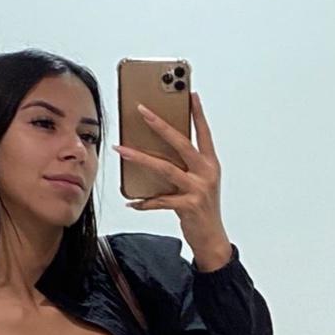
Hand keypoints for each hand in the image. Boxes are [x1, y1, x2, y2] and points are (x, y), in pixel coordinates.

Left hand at [113, 90, 231, 269]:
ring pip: (165, 168)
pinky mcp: (188, 206)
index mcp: (210, 164)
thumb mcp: (200, 184)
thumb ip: (186, 168)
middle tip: (142, 111)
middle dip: (160, 125)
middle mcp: (206, 173)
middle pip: (181, 143)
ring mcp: (197, 189)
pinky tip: (132, 202)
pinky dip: (144, 202)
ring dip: (141, 158)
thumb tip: (159, 154)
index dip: (198, 114)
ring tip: (122, 150)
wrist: (212, 240)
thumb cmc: (202, 210)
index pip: (204, 133)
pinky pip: (160, 201)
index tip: (191, 94)